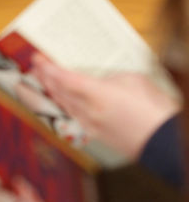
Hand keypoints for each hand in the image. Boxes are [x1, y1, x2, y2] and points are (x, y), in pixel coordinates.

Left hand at [30, 55, 179, 157]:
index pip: (63, 78)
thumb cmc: (155, 110)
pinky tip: (63, 101)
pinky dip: (64, 105)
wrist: (166, 143)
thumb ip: (110, 78)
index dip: (47, 67)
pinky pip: (73, 116)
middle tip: (36, 67)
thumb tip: (100, 80)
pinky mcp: (97, 134)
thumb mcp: (133, 80)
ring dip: (52, 92)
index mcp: (96, 94)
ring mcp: (91, 125)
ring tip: (44, 81)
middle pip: (58, 91)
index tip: (37, 58)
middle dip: (45, 78)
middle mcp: (88, 110)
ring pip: (63, 105)